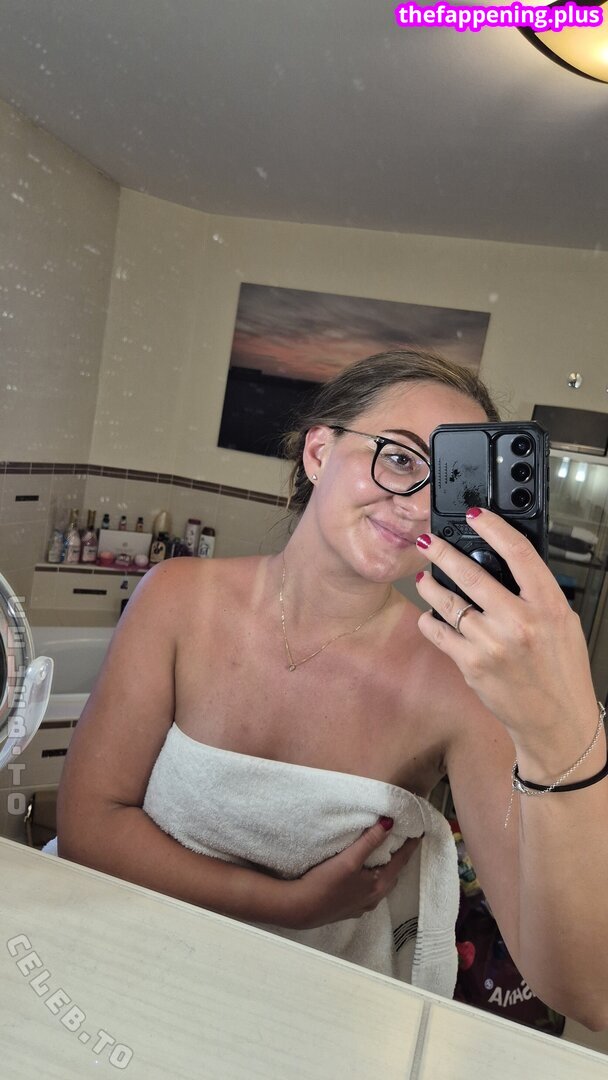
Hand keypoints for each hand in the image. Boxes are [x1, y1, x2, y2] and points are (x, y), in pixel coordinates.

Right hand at [288, 819, 421, 930]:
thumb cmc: (324, 884)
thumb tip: (389, 823)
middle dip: (399, 858)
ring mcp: (361, 906)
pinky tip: (362, 875)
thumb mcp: (349, 860)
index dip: (410, 846)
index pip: (401, 861)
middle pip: (393, 874)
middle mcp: (374, 898)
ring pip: (380, 884)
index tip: (419, 832)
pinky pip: (367, 891)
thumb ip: (369, 841)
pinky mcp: (348, 908)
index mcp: (378, 885)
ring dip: (384, 869)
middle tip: (401, 841)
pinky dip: (371, 879)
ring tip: (382, 854)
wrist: (300, 908)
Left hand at [415, 508, 597, 758]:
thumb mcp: (563, 623)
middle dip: (443, 553)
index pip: (519, 553)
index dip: (493, 527)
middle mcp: (519, 622)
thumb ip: (536, 594)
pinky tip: (429, 614)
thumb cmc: (561, 670)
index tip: (475, 515)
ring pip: (449, 603)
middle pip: (472, 574)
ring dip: (431, 586)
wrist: (556, 718)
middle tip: (428, 541)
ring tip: (424, 578)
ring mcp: (492, 643)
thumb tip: (505, 565)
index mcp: (548, 605)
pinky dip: (430, 621)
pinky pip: (440, 633)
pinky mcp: (472, 664)